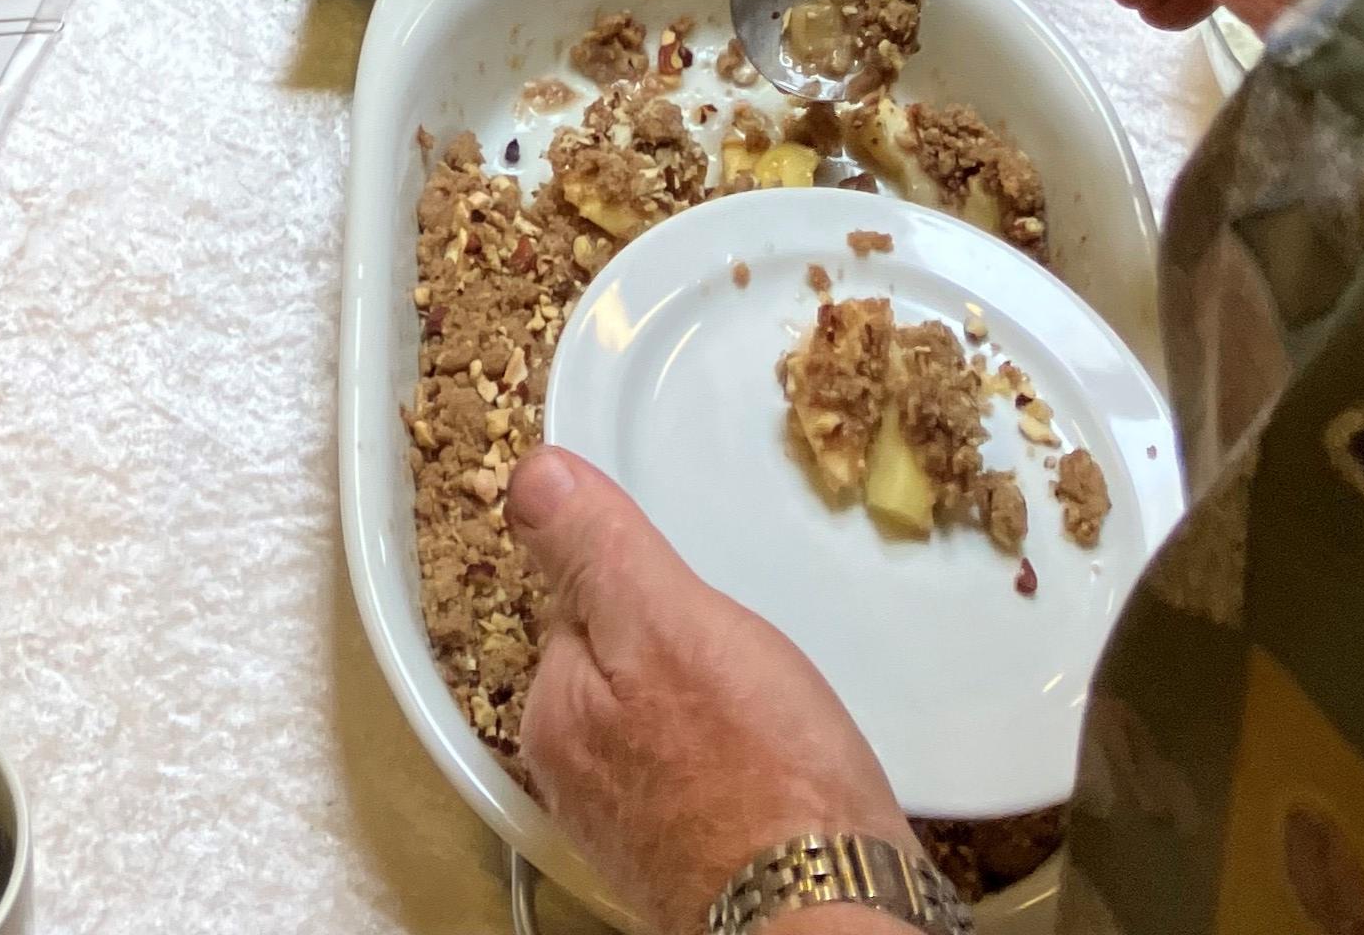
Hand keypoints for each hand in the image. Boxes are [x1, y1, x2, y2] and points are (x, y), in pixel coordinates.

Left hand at [509, 451, 907, 933]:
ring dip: (713, 701)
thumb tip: (531, 473)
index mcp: (553, 715)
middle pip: (620, 663)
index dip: (640, 581)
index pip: (577, 602)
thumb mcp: (670, 627)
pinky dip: (737, 757)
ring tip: (773, 710)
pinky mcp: (695, 862)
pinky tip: (781, 762)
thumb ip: (597, 551)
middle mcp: (575, 779)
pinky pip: (702, 774)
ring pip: (664, 719)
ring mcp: (633, 828)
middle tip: (746, 657)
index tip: (690, 589)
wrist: (832, 917)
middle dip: (680, 644)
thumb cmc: (760, 777)